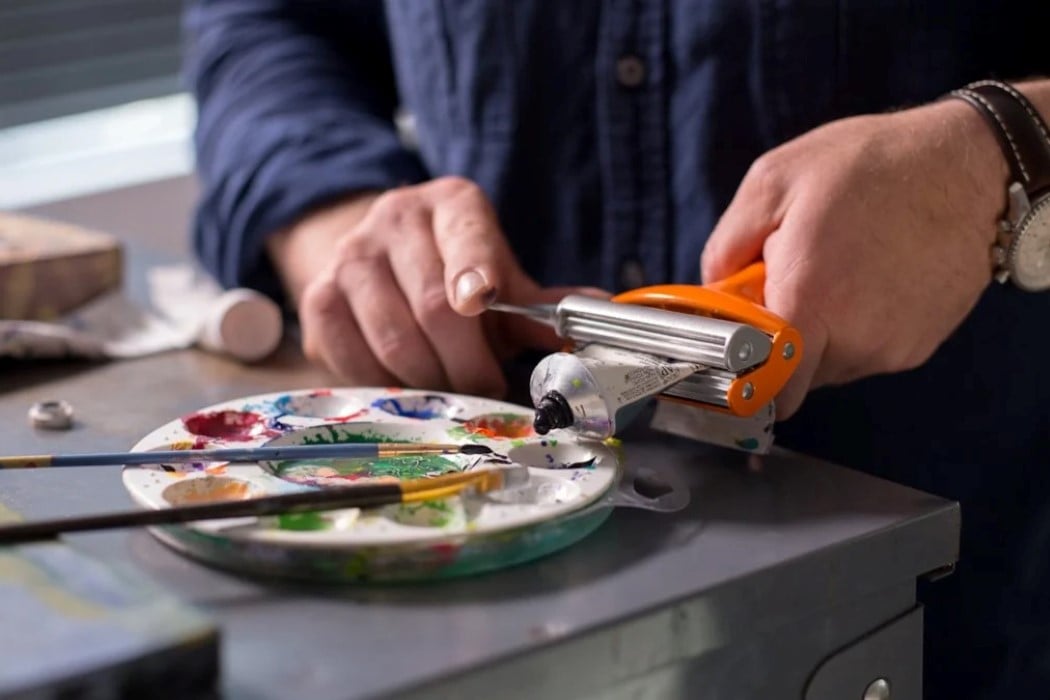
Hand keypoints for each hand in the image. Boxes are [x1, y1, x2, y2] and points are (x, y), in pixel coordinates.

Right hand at [267, 176, 602, 396]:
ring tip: (450, 389)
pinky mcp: (317, 299)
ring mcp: (349, 258)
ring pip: (393, 338)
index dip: (475, 271)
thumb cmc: (453, 273)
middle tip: (485, 388)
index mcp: (453, 206)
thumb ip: (539, 304)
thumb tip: (598, 316)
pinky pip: (351, 357)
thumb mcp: (500, 278)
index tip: (482, 301)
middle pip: (433, 305)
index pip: (467, 238)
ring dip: (430, 381)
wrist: (379, 258)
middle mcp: (396, 219)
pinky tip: (407, 384)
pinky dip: (386, 384)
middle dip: (467, 363)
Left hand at [701, 99, 1008, 417]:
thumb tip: (712, 291)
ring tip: (832, 274)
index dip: (742, 369)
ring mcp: (890, 348)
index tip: (736, 343)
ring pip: (828, 367)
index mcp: (808, 301)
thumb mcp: (773, 182)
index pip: (763, 385)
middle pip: (791, 376)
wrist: (970, 164)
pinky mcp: (918, 347)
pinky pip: (865, 354)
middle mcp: (853, 338)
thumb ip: (726, 246)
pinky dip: (854, 329)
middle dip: (776, 344)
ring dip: (816, 335)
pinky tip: (865, 281)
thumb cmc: (871, 165)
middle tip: (783, 289)